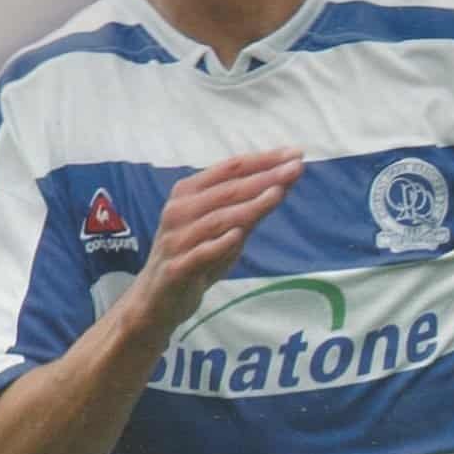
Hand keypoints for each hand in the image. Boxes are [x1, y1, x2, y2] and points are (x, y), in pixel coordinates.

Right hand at [128, 148, 303, 338]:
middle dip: (264, 177)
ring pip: (216, 219)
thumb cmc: (195, 256)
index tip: (296, 153)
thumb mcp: (225, 227)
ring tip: (278, 194)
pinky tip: (239, 235)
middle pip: (227, 190)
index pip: (231, 168)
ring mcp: (176, 239)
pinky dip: (219, 244)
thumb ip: (251, 205)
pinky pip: (199, 254)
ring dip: (248, 206)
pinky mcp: (175, 269)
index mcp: (189, 192)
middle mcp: (180, 210)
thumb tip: (287, 179)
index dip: (263, 159)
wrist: (157, 300)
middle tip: (295, 168)